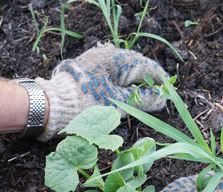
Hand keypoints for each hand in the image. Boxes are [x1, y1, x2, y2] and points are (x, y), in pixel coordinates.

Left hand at [35, 42, 167, 140]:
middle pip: (136, 68)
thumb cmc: (86, 105)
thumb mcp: (119, 104)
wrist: (51, 106)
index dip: (161, 81)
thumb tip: (161, 100)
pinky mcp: (90, 70)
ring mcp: (97, 61)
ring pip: (124, 72)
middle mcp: (108, 55)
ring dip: (135, 85)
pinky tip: (126, 95)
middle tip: (159, 98)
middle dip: (148, 83)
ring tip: (144, 99)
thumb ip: (143, 100)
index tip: (170, 92)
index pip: (147, 67)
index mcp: (118, 59)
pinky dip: (122, 85)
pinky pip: (113, 74)